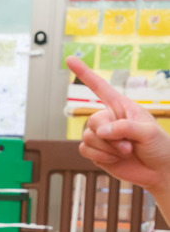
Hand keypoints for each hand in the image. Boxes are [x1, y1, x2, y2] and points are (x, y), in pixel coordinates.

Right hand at [67, 56, 169, 192]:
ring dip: (107, 148)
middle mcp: (109, 120)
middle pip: (93, 120)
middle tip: (127, 146)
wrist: (158, 171)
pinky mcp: (96, 152)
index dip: (85, 74)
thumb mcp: (149, 132)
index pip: (100, 88)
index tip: (70, 59)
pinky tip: (114, 159)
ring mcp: (102, 137)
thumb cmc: (159, 147)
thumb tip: (102, 130)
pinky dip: (100, 156)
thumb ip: (125, 127)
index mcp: (122, 108)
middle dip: (109, 136)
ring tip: (125, 152)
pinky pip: (85, 150)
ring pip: (88, 137)